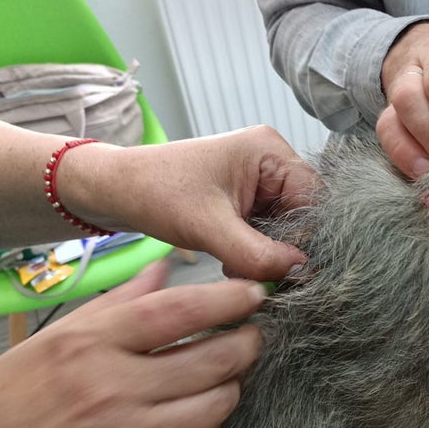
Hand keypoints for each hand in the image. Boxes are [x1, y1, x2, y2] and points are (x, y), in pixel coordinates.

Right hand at [0, 261, 263, 427]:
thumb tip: (162, 269)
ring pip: (216, 406)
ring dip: (230, 387)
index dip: (229, 299)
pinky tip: (198, 418)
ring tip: (223, 375)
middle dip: (246, 343)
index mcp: (87, 346)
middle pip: (212, 358)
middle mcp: (110, 390)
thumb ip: (114, 304)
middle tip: (250, 334)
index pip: (179, 311)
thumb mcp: (48, 342)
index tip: (254, 293)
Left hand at [64, 126, 318, 280]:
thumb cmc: (155, 193)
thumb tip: (301, 271)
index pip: (315, 199)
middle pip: (304, 214)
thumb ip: (257, 252)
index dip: (309, 237)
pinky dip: (256, 252)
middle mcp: (271, 161)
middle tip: (263, 276)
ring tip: (239, 268)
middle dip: (285, 248)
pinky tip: (234, 264)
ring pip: (286, 227)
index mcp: (269, 150)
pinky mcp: (247, 198)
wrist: (113, 191)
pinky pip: (268, 231)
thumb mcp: (208, 227)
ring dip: (268, 253)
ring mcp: (260, 180)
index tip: (292, 272)